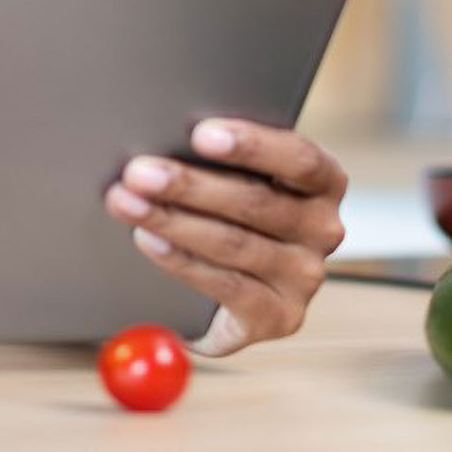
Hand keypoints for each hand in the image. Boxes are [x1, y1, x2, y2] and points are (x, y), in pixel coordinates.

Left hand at [103, 118, 346, 356]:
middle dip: (188, 185)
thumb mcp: (238, 172)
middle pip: (255, 202)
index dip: (251, 144)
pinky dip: (181, 261)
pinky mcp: (280, 317)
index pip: (299, 159)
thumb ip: (220, 156)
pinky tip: (149, 241)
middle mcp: (322, 229)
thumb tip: (164, 135)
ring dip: (172, 221)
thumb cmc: (230, 205)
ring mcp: (304, 277)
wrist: (233, 283)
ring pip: (234, 243)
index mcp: (323, 181)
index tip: (200, 134)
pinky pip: (227, 287)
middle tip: (138, 173)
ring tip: (128, 203)